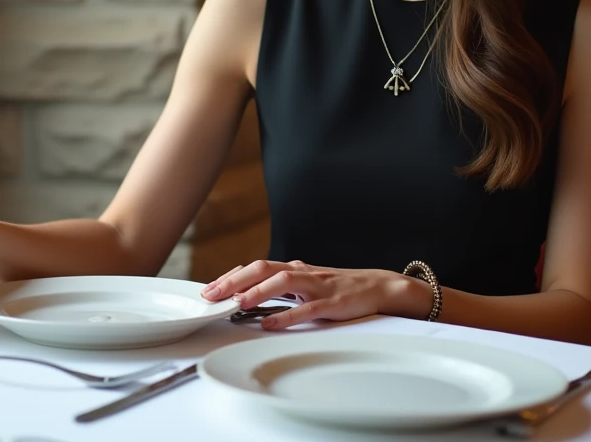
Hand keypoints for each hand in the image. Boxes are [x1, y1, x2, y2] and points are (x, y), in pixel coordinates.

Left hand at [199, 259, 425, 329]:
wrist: (381, 287)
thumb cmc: (342, 289)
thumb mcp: (308, 284)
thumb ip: (283, 287)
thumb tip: (249, 294)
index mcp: (296, 269)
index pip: (257, 267)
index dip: (232, 276)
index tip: (209, 289)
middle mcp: (304, 273)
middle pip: (264, 268)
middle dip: (235, 280)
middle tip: (212, 294)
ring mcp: (318, 286)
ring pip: (283, 281)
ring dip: (257, 291)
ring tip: (236, 303)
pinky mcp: (333, 304)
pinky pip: (307, 308)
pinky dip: (286, 316)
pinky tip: (269, 323)